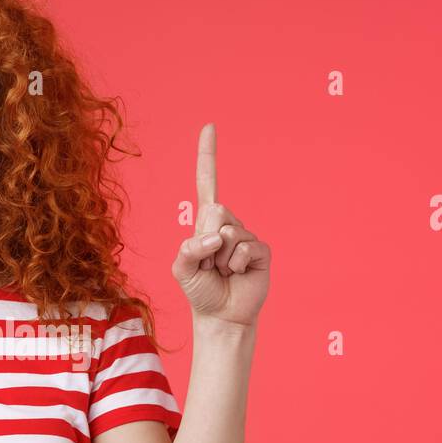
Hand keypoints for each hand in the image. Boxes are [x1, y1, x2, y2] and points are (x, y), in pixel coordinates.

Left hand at [171, 122, 270, 331]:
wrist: (221, 316)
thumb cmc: (200, 290)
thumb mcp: (181, 269)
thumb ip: (187, 249)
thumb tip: (217, 236)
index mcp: (207, 222)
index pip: (207, 183)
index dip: (208, 156)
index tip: (210, 126)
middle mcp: (227, 223)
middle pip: (215, 211)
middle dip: (206, 240)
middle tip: (209, 263)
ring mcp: (246, 235)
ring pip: (229, 231)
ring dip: (219, 258)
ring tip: (222, 272)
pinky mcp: (260, 250)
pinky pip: (244, 246)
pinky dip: (234, 264)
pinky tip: (236, 274)